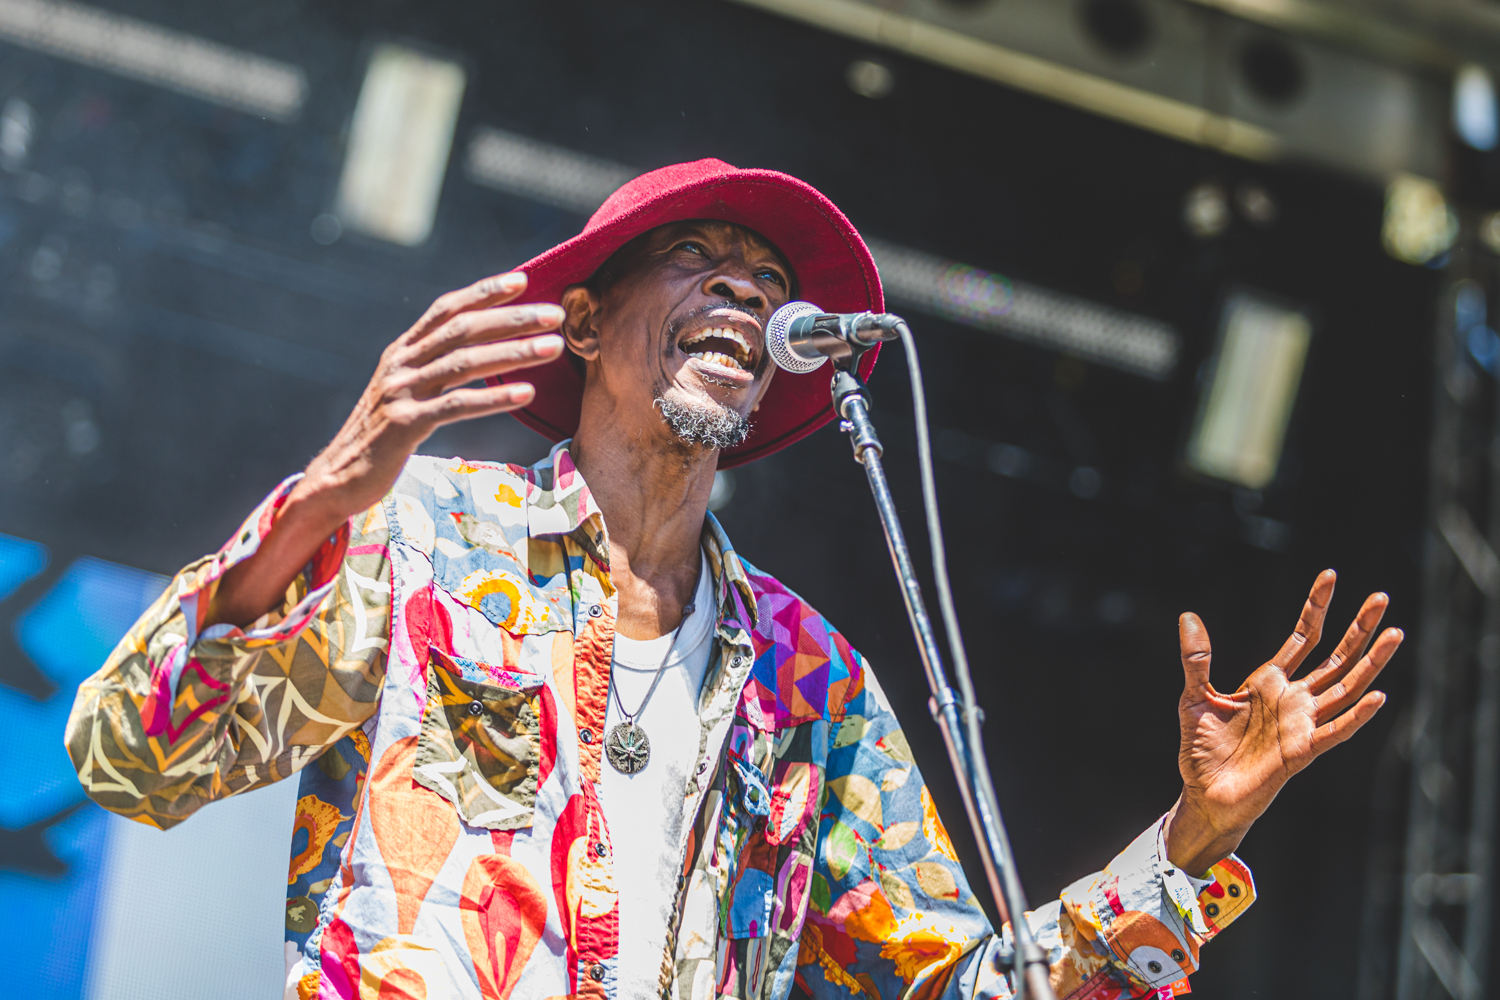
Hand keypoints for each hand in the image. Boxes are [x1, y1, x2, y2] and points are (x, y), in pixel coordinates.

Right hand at [205, 272, 564, 626]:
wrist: (337, 478)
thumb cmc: (382, 438)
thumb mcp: (406, 393)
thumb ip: (434, 369)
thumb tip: (480, 350)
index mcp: (401, 352)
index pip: (446, 309)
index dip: (484, 292)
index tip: (524, 280)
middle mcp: (399, 364)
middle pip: (463, 329)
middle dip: (512, 318)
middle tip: (555, 314)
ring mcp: (400, 393)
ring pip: (464, 363)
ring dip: (513, 353)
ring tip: (554, 348)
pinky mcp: (404, 425)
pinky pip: (456, 406)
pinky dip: (494, 397)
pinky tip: (526, 393)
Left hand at [1163, 570, 1402, 875]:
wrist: (1203, 792)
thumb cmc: (1202, 748)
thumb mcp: (1194, 695)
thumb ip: (1197, 658)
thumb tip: (1188, 616)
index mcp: (1270, 683)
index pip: (1303, 637)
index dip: (1316, 608)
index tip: (1330, 576)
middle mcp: (1293, 700)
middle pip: (1335, 657)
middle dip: (1358, 628)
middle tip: (1381, 598)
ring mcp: (1302, 724)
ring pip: (1345, 687)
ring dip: (1370, 663)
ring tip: (1394, 634)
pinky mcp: (1303, 751)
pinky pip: (1337, 731)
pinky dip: (1357, 715)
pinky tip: (1377, 695)